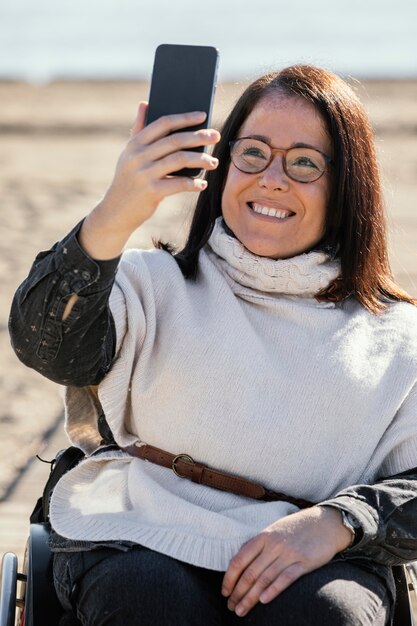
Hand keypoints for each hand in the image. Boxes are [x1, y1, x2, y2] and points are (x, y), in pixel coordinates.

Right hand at [79, 102, 220, 258]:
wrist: (116, 211)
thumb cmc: (128, 180)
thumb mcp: (128, 154)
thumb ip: (138, 129)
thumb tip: (144, 103)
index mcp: (135, 144)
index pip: (163, 123)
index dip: (184, 118)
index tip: (202, 116)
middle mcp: (138, 156)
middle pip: (174, 140)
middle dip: (198, 137)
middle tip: (216, 136)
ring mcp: (144, 174)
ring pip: (179, 160)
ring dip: (200, 159)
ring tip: (214, 162)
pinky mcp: (151, 192)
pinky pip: (178, 184)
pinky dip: (192, 184)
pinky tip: (202, 184)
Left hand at [221, 505, 352, 616]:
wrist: (326, 522)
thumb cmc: (298, 528)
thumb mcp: (275, 530)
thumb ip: (259, 544)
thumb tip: (240, 560)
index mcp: (263, 536)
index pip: (239, 559)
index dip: (229, 578)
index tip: (225, 592)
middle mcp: (273, 545)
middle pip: (250, 573)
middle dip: (238, 593)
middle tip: (231, 607)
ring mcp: (289, 553)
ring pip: (264, 579)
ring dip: (250, 597)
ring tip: (242, 610)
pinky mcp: (304, 562)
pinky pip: (285, 578)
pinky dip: (273, 590)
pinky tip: (263, 601)